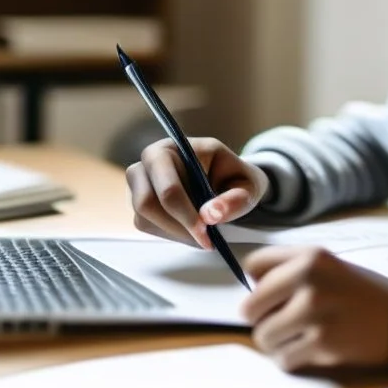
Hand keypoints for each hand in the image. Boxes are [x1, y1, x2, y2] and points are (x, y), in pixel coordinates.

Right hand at [126, 137, 269, 248]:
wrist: (227, 181)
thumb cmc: (235, 178)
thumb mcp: (248, 186)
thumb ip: (235, 199)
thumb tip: (210, 215)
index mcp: (173, 147)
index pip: (168, 185)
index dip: (184, 212)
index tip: (206, 231)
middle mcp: (149, 162)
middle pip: (146, 202)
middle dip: (178, 226)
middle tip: (206, 240)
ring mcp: (139, 182)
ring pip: (144, 217)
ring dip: (175, 232)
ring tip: (203, 234)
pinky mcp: (139, 202)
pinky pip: (146, 225)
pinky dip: (170, 234)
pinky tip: (191, 230)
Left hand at [240, 246, 387, 371]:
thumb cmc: (362, 293)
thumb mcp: (329, 265)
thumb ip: (290, 267)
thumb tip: (249, 282)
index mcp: (310, 257)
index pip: (253, 265)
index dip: (258, 283)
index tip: (271, 294)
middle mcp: (309, 281)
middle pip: (250, 307)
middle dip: (263, 318)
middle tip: (284, 321)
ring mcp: (314, 314)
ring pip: (263, 337)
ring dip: (277, 342)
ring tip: (300, 336)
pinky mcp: (322, 344)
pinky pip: (283, 359)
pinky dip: (293, 358)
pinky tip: (312, 349)